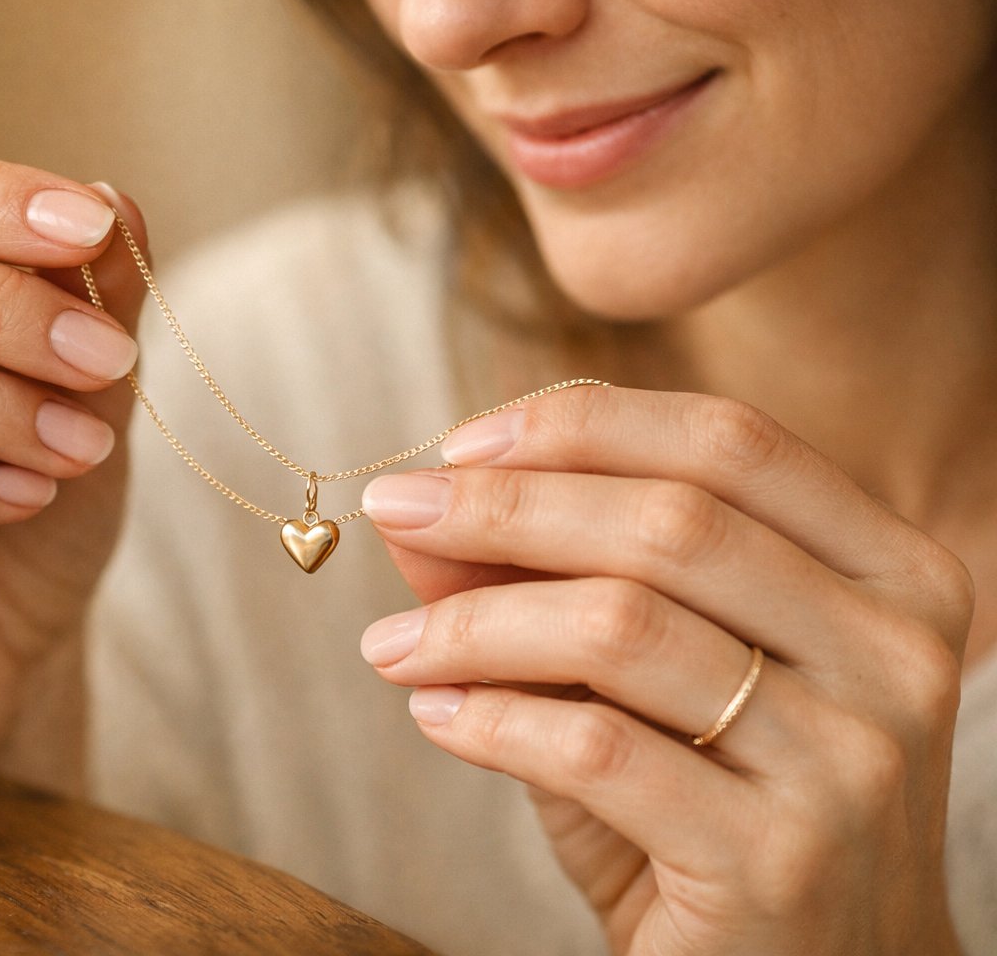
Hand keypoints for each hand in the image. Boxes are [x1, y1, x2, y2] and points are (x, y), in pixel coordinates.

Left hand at [358, 386, 971, 954]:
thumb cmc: (717, 813)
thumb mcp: (643, 683)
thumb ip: (552, 584)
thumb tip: (421, 514)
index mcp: (888, 573)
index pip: (729, 442)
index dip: (582, 423)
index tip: (459, 443)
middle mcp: (894, 652)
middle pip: (670, 521)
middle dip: (504, 505)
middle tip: (393, 511)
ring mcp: (851, 761)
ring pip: (623, 626)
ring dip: (475, 622)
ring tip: (391, 643)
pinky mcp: (781, 861)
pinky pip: (598, 749)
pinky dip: (493, 720)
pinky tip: (436, 716)